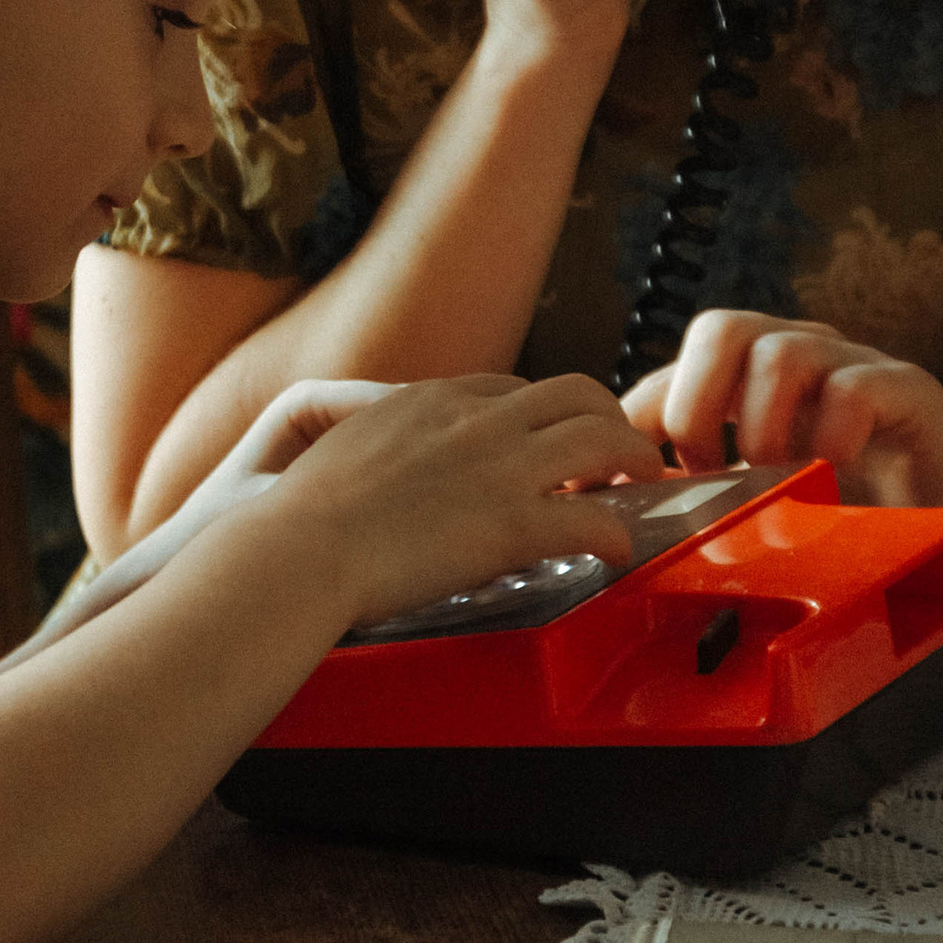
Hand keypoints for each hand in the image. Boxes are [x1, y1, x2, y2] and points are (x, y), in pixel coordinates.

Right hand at [267, 369, 666, 632]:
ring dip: (635, 460)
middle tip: (619, 456)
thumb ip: (385, 446)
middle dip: (609, 420)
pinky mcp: (512, 523)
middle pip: (577, 394)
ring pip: (604, 440)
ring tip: (642, 485)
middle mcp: (476, 420)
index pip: (516, 388)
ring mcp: (499, 467)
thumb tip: (396, 471)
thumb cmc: (304, 518)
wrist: (300, 551)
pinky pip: (593, 521)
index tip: (552, 443)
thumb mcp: (345, 450)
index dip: (546, 415)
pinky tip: (615, 553)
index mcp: (435, 400)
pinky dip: (616, 536)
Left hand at [622, 310, 942, 507]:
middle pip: (720, 328)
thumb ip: (692, 485)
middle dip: (697, 405)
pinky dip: (834, 430)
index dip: (643, 417)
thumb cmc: (842, 507)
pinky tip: (833, 472)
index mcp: (751, 378)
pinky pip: (858, 384)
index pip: (676, 368)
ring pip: (782, 350)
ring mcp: (855, 367)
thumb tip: (607, 500)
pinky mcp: (910, 391)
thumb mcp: (753, 496)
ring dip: (762, 425)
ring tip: (772, 479)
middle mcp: (799, 356)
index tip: (635, 483)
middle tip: (706, 471)